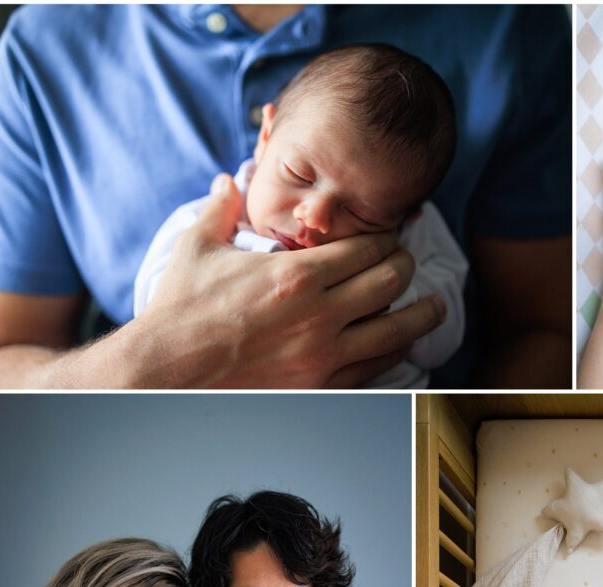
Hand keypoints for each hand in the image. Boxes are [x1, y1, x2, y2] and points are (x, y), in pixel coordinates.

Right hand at [143, 174, 446, 388]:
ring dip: (421, 316)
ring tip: (435, 307)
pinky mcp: (320, 387)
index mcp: (296, 274)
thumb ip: (221, 209)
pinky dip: (393, 354)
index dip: (387, 237)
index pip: (366, 247)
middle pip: (391, 282)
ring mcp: (323, 355)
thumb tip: (228, 182)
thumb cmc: (181, 312)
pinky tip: (400, 345)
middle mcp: (319, 315)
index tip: (393, 234)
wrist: (167, 373)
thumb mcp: (197, 248)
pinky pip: (375, 370)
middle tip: (411, 262)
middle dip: (407, 266)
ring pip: (396, 331)